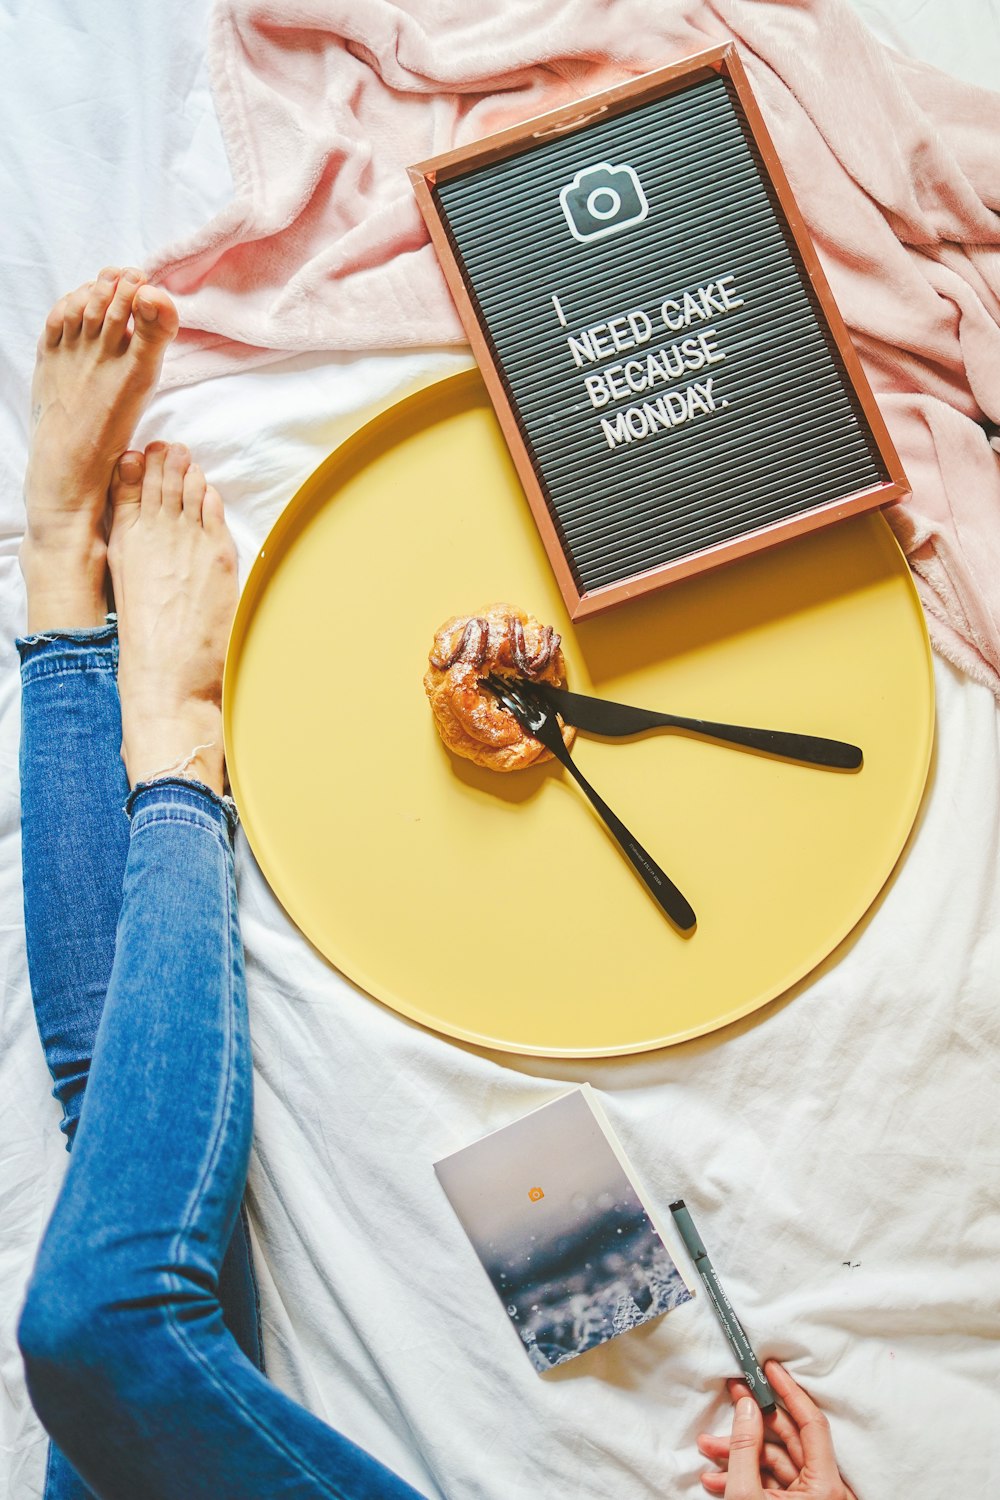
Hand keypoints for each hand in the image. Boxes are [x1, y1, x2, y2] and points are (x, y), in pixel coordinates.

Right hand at [696, 1359, 857, 1498]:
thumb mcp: (748, 1496)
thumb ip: (745, 1448)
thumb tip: (746, 1407)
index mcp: (826, 1486)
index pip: (811, 1422)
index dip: (789, 1391)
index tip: (770, 1369)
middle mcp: (825, 1491)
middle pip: (789, 1440)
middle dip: (751, 1422)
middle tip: (731, 1395)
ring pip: (776, 1463)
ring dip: (740, 1453)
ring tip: (707, 1448)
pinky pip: (772, 1485)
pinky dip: (745, 1477)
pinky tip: (716, 1477)